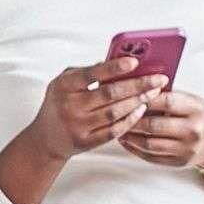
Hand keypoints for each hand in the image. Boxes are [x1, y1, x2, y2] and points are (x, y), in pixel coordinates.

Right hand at [23, 54, 150, 162]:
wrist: (45, 139)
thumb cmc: (60, 103)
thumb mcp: (63, 83)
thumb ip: (86, 71)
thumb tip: (116, 61)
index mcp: (63, 86)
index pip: (91, 74)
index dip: (114, 68)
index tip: (135, 62)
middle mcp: (70, 106)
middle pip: (109, 94)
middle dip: (137, 85)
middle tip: (158, 79)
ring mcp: (78, 126)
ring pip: (115, 112)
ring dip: (137, 102)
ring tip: (153, 93)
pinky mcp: (86, 142)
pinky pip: (113, 131)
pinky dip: (130, 120)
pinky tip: (141, 110)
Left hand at [122, 85, 203, 175]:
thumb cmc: (202, 117)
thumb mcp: (193, 101)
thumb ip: (170, 96)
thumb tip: (138, 89)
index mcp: (196, 109)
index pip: (166, 102)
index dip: (144, 98)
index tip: (128, 94)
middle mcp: (193, 130)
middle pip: (153, 125)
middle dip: (131, 119)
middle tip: (116, 113)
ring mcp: (186, 149)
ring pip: (149, 143)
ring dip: (129, 136)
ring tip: (117, 127)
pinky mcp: (179, 162)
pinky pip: (151, 156)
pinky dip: (135, 149)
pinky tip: (126, 141)